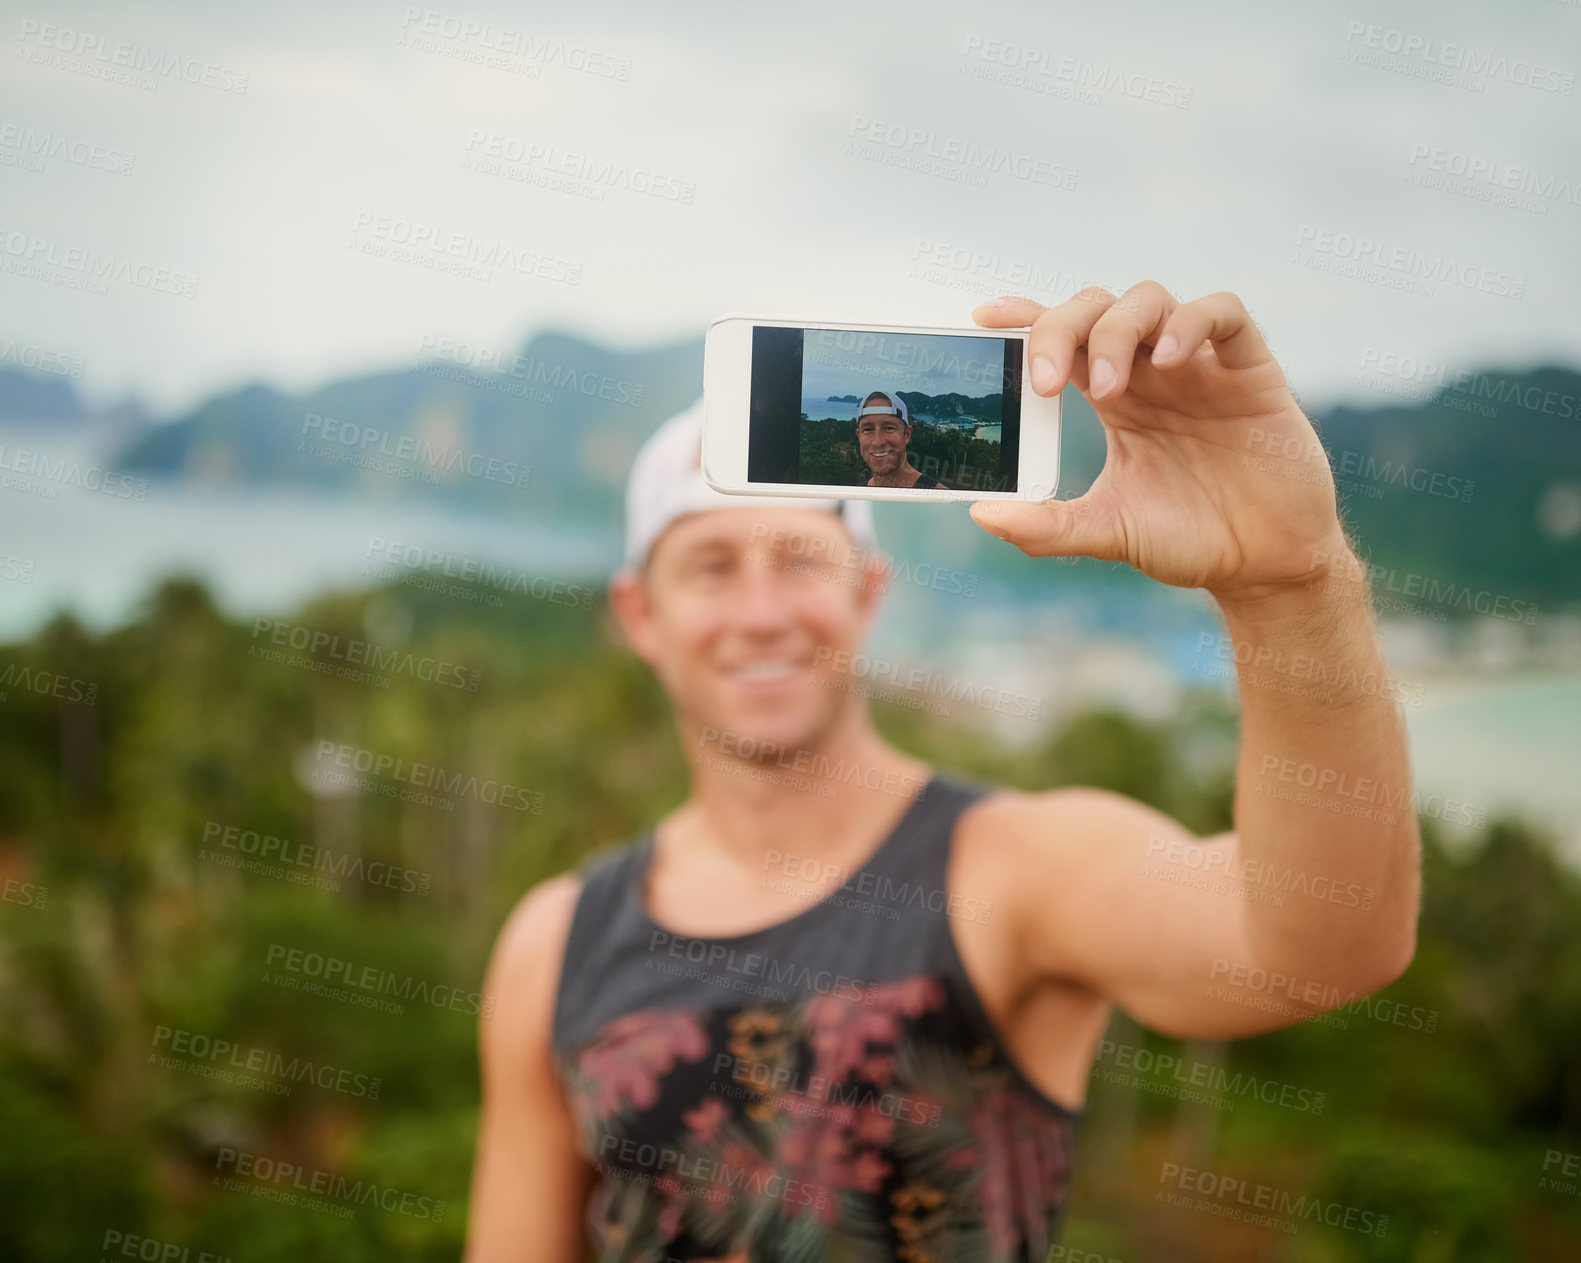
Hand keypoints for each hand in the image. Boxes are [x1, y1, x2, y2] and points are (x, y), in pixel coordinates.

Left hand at [968, 285, 1349, 602]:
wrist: (1264, 563)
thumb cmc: (1188, 539)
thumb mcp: (1109, 532)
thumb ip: (1048, 527)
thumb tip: (982, 515)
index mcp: (1113, 396)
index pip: (1062, 338)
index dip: (1025, 318)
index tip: (984, 318)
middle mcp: (1150, 370)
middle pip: (1096, 308)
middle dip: (1062, 329)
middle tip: (1046, 382)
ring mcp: (1200, 364)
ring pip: (1150, 299)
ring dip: (1118, 330)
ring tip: (1108, 387)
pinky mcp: (1250, 369)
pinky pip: (1223, 313)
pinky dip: (1192, 322)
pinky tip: (1171, 359)